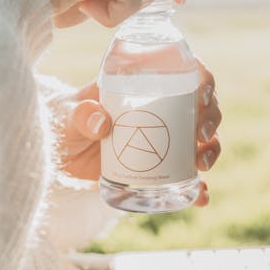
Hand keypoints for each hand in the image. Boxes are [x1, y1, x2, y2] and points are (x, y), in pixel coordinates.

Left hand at [52, 60, 220, 206]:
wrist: (58, 154)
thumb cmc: (64, 122)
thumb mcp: (69, 114)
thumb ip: (82, 114)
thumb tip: (101, 123)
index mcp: (146, 84)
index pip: (185, 73)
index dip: (203, 81)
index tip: (203, 96)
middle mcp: (162, 108)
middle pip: (202, 107)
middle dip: (211, 119)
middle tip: (202, 135)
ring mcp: (164, 138)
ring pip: (202, 139)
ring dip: (211, 150)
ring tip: (203, 165)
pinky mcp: (160, 166)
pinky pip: (187, 174)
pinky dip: (198, 186)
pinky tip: (201, 196)